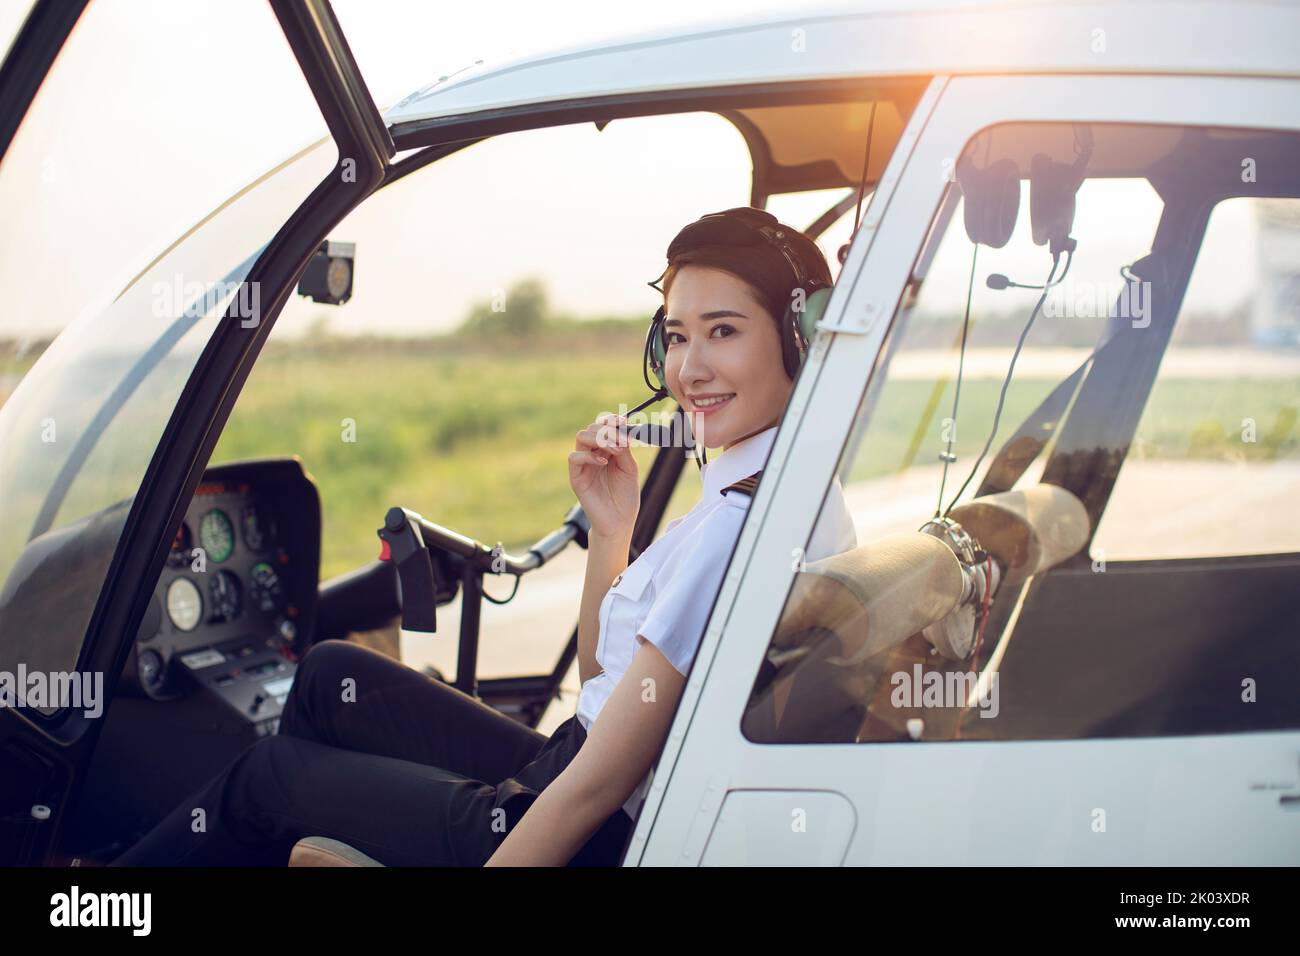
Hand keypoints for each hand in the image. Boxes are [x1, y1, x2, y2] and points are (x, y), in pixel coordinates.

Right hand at [569, 414, 638, 537]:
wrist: (619, 522)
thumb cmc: (625, 497)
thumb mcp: (629, 469)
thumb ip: (624, 449)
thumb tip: (622, 429)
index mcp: (606, 450)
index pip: (603, 426)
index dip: (611, 420)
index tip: (624, 421)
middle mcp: (593, 454)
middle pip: (592, 428)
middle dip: (608, 430)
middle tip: (623, 440)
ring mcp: (583, 465)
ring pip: (581, 437)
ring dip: (600, 438)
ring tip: (616, 449)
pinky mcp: (576, 477)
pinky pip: (574, 457)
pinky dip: (589, 455)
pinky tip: (604, 462)